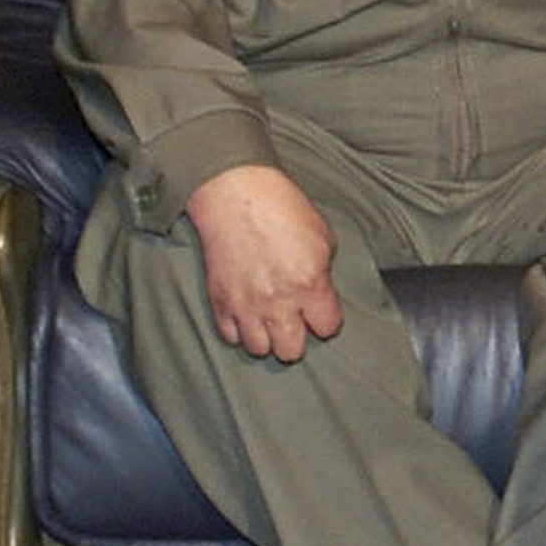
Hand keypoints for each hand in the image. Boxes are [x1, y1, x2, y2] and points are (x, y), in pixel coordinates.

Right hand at [182, 164, 341, 361]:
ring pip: (259, 349)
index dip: (326, 321)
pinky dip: (239, 330)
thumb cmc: (281, 209)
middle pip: (291, 350)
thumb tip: (320, 294)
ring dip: (266, 337)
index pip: (327, 328)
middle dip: (296, 338)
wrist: (234, 195)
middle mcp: (278, 301)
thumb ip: (323, 273)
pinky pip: (230, 337)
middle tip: (294, 320)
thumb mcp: (321, 237)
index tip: (320, 312)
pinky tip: (246, 313)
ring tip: (268, 319)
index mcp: (310, 284)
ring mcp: (245, 305)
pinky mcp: (218, 301)